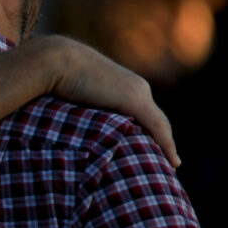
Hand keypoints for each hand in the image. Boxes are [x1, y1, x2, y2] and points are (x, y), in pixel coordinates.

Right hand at [30, 35, 179, 167]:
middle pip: (156, 120)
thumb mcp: (72, 96)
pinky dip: (167, 145)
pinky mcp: (134, 100)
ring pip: (160, 125)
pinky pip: (157, 128)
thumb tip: (68, 126)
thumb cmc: (54, 77)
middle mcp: (136, 87)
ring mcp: (137, 93)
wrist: (55, 60)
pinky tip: (173, 163)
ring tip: (171, 166)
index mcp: (123, 85)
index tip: (150, 150)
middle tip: (166, 163)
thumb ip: (79, 108)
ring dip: (166, 146)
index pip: (143, 112)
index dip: (150, 132)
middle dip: (162, 141)